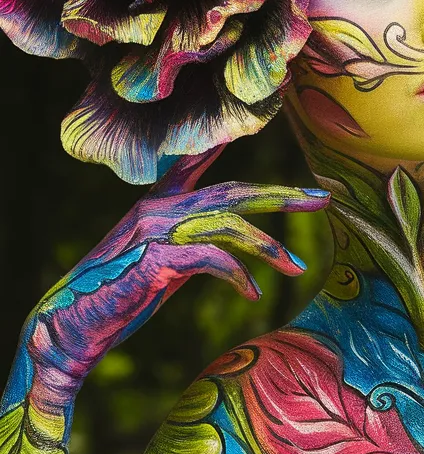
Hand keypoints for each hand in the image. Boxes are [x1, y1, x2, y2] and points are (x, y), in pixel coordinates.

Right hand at [24, 146, 329, 412]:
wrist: (71, 328)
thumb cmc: (118, 299)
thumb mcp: (164, 267)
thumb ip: (193, 249)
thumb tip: (228, 251)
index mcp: (158, 204)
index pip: (199, 165)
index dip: (228, 147)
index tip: (260, 125)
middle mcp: (159, 208)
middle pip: (234, 192)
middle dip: (282, 196)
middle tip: (323, 198)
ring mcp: (157, 230)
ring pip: (231, 224)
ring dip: (270, 247)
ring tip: (299, 267)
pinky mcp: (158, 257)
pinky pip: (215, 258)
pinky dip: (240, 274)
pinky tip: (254, 294)